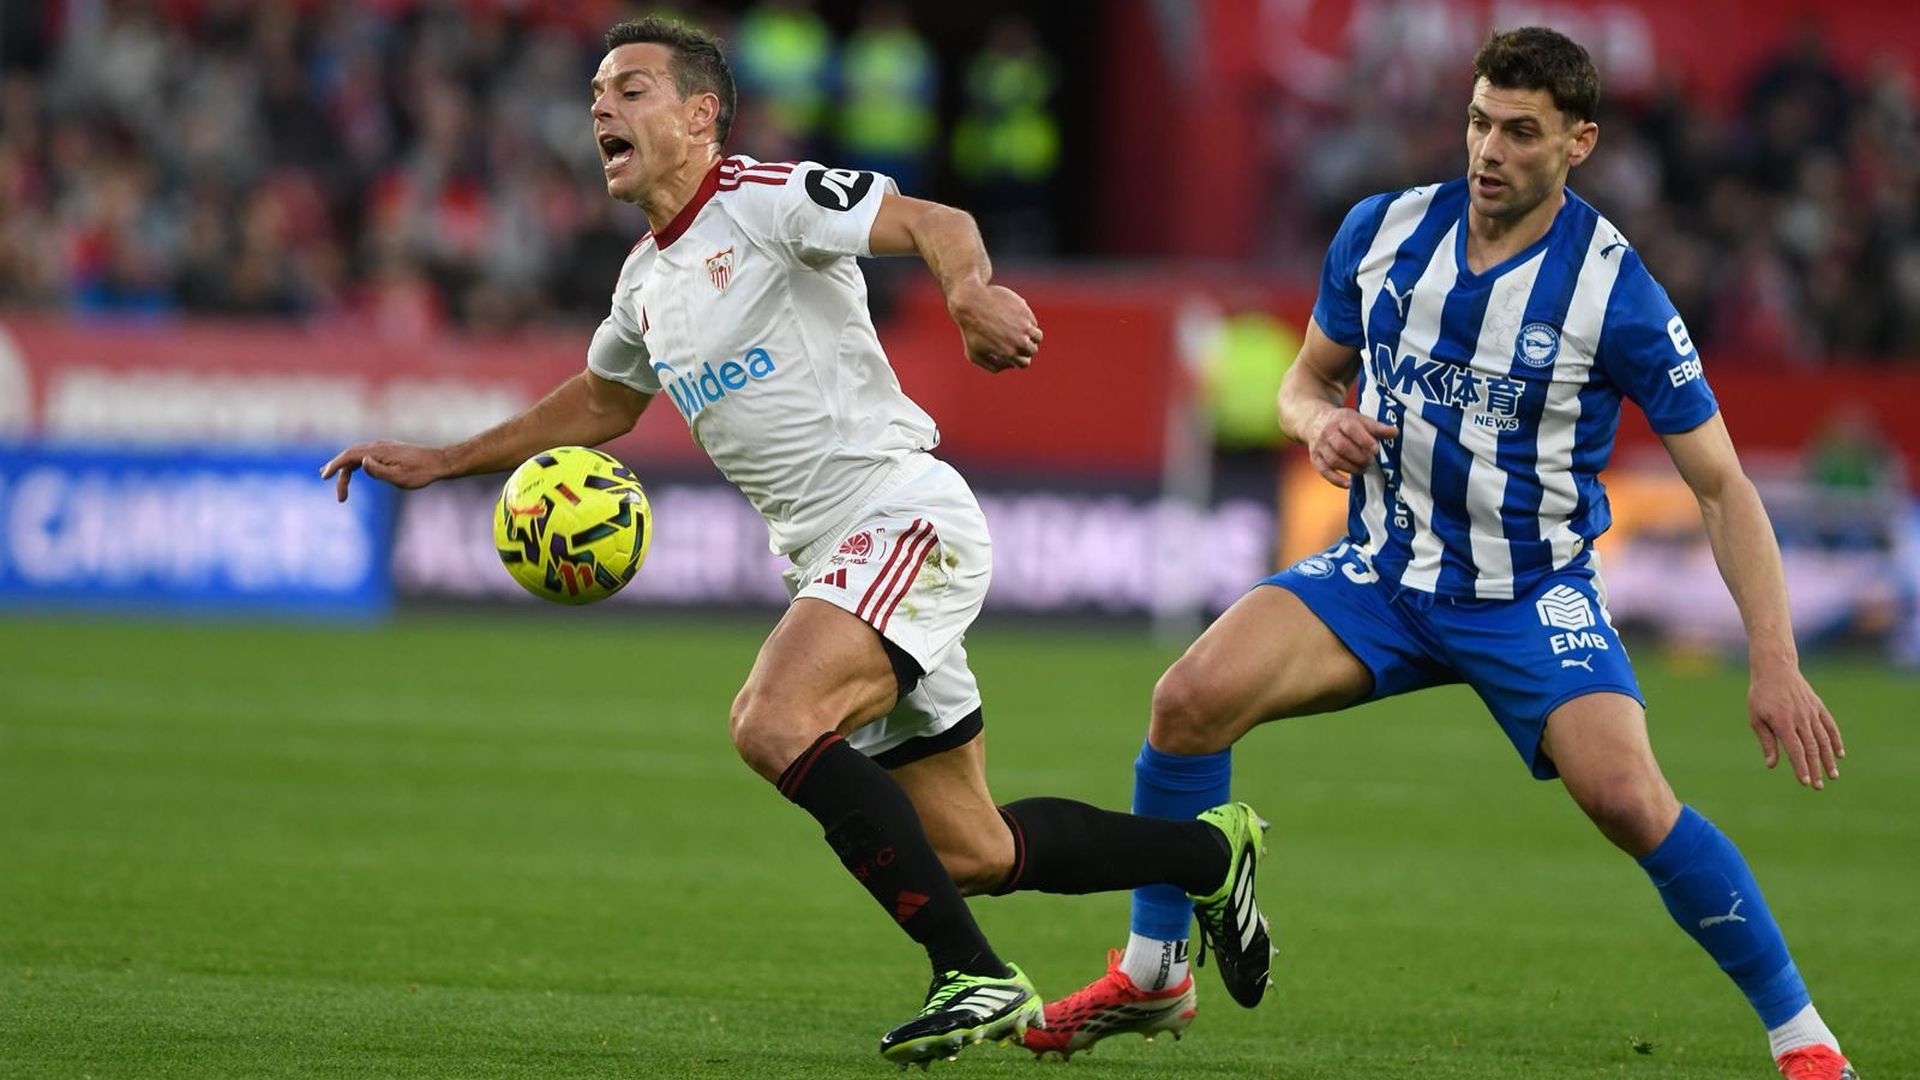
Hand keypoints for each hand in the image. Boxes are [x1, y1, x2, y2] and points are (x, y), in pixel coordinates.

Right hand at [319, 441, 450, 501]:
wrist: (439, 462)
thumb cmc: (421, 473)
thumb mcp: (400, 478)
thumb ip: (379, 471)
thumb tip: (361, 462)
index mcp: (379, 451)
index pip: (349, 456)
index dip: (335, 465)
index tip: (324, 476)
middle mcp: (378, 445)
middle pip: (350, 455)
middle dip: (338, 470)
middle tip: (334, 489)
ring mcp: (383, 447)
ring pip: (356, 454)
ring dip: (344, 467)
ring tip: (331, 477)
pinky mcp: (388, 450)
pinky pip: (365, 455)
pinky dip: (354, 463)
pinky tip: (352, 470)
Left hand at [947, 280, 1041, 372]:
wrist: (971, 303)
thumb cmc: (970, 330)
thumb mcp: (974, 355)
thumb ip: (993, 366)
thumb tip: (1011, 365)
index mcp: (1009, 353)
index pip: (1025, 363)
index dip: (1019, 360)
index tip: (1012, 353)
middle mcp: (1020, 340)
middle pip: (1033, 350)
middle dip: (1025, 348)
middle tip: (1015, 342)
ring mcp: (1024, 324)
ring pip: (1037, 336)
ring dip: (1030, 337)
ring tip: (1019, 332)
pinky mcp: (1025, 310)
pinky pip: (1032, 321)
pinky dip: (1026, 322)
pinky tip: (1014, 319)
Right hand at [1305, 408, 1398, 488]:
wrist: (1315, 421)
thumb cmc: (1343, 422)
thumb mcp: (1359, 419)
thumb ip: (1377, 427)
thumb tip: (1395, 433)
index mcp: (1341, 420)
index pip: (1351, 429)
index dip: (1364, 440)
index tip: (1375, 449)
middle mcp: (1328, 432)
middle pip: (1342, 447)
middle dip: (1359, 457)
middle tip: (1370, 461)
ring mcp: (1320, 446)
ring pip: (1334, 460)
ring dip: (1351, 468)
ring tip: (1363, 470)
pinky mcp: (1315, 458)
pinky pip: (1324, 471)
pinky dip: (1336, 479)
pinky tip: (1349, 484)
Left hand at [1748, 665, 1843, 788]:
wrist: (1775, 669)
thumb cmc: (1761, 695)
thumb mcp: (1756, 718)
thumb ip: (1767, 742)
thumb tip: (1771, 765)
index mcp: (1782, 722)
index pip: (1795, 750)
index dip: (1800, 767)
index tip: (1804, 782)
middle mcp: (1800, 718)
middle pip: (1811, 748)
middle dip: (1815, 769)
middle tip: (1818, 786)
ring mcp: (1811, 712)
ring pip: (1823, 740)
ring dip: (1829, 759)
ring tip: (1833, 776)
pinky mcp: (1818, 706)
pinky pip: (1830, 726)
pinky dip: (1836, 740)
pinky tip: (1840, 754)